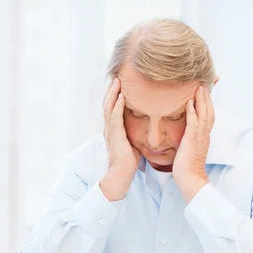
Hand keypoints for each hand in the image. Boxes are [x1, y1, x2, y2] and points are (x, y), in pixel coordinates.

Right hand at [100, 78, 141, 201]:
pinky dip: (117, 105)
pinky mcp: (115, 136)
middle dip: (111, 89)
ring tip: (117, 80)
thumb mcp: (132, 143)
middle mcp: (109, 128)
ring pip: (109, 107)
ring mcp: (110, 132)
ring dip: (113, 93)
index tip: (119, 82)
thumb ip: (134, 133)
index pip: (112, 107)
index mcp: (113, 129)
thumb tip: (144, 127)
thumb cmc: (128, 163)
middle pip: (108, 103)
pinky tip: (122, 96)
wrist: (120, 176)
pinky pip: (115, 117)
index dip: (114, 95)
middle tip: (116, 75)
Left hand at [173, 85, 214, 201]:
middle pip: (209, 110)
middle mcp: (205, 134)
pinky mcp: (193, 140)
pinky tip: (189, 101)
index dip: (208, 102)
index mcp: (204, 135)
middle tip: (206, 82)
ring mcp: (200, 136)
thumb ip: (188, 138)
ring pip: (204, 113)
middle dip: (208, 95)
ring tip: (199, 86)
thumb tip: (183, 133)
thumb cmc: (187, 167)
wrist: (191, 180)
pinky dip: (192, 111)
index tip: (205, 90)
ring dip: (202, 99)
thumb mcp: (188, 148)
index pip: (208, 114)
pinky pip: (194, 122)